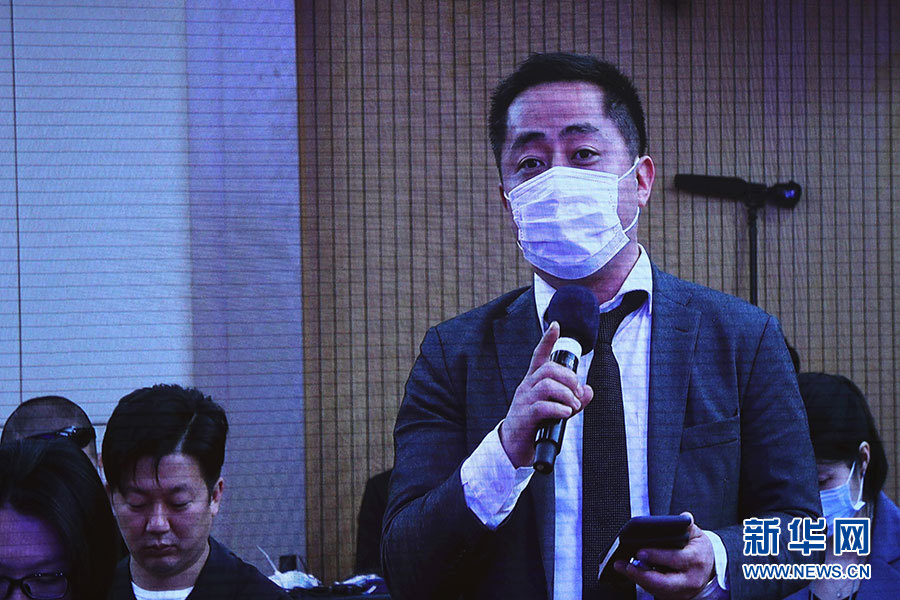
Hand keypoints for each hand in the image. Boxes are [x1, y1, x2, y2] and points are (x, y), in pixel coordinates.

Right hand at [499, 322, 592, 467]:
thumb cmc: (534, 426)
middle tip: (578, 394)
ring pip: (547, 385)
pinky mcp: (524, 416)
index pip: (538, 356)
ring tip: (573, 407)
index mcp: (533, 382)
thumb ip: (573, 400)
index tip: (556, 325)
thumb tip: (589, 391)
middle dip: (570, 378)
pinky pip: (543, 406)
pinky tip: (566, 414)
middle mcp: (527, 387)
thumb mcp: (556, 410)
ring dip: (567, 394)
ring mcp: (523, 401)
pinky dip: (559, 409)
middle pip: (549, 369)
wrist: (513, 448)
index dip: (547, 340)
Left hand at [614, 513, 715, 599]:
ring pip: (658, 590)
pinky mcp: (675, 597)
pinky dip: (643, 583)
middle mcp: (690, 579)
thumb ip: (688, 525)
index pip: (675, 559)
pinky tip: (631, 573)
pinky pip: (656, 593)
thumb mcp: (697, 535)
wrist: (710, 570)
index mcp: (695, 560)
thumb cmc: (699, 550)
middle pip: (664, 582)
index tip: (640, 552)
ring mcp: (682, 591)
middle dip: (642, 575)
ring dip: (638, 579)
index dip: (656, 556)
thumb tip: (685, 517)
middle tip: (626, 566)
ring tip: (622, 567)